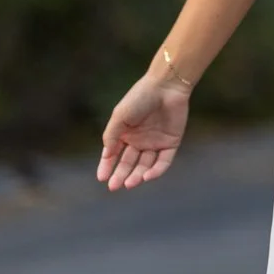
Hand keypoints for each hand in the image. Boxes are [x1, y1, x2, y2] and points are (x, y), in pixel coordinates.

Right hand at [97, 73, 191, 190]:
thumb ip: (111, 136)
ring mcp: (155, 142)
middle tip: (114, 186)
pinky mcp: (171, 143)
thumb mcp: (120, 116)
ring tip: (130, 183)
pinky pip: (163, 161)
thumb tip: (107, 155)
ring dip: (137, 176)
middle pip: (129, 163)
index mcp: (125, 134)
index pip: (114, 155)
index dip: (107, 167)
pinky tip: (147, 176)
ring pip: (145, 165)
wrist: (166, 86)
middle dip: (121, 175)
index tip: (101, 178)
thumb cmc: (140, 98)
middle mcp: (139, 140)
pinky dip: (156, 171)